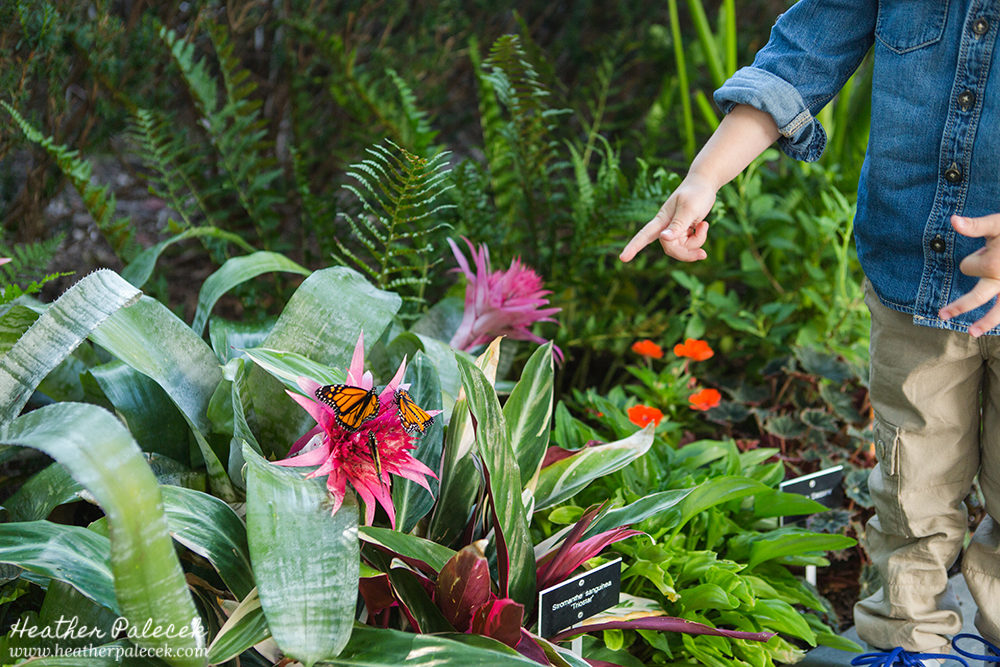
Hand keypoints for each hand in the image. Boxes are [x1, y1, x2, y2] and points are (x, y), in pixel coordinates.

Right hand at [619, 173, 717, 262]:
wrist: (704, 183)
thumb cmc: (695, 192)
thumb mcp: (689, 208)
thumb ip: (677, 225)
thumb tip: (663, 239)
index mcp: (661, 219)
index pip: (644, 235)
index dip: (633, 247)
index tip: (623, 258)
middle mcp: (665, 227)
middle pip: (670, 249)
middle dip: (687, 253)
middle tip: (703, 255)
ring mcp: (674, 231)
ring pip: (682, 248)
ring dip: (696, 242)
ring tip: (704, 225)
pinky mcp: (683, 232)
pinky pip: (689, 244)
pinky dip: (699, 238)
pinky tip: (703, 225)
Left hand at [938, 213, 999, 336]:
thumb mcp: (998, 225)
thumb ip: (975, 226)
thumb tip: (952, 220)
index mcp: (993, 265)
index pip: (967, 267)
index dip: (974, 258)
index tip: (987, 249)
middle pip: (975, 297)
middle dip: (958, 306)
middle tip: (941, 315)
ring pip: (998, 311)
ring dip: (985, 323)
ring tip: (972, 333)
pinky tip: (994, 325)